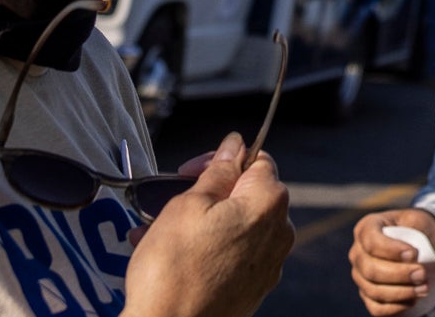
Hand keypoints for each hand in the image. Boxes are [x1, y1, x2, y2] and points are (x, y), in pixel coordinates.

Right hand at [125, 133, 291, 316]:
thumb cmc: (174, 270)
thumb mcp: (188, 205)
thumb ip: (217, 172)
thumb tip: (235, 145)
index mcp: (268, 203)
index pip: (257, 160)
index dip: (222, 160)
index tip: (191, 171)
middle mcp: (278, 233)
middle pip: (246, 196)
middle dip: (206, 194)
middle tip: (169, 203)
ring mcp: (268, 265)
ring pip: (234, 227)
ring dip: (198, 223)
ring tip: (156, 232)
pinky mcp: (252, 290)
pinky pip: (231, 256)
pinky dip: (206, 250)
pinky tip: (171, 256)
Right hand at [349, 209, 434, 314]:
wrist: (424, 245)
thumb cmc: (419, 229)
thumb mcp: (419, 220)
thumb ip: (416, 230)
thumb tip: (413, 257)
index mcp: (367, 228)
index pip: (371, 242)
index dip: (391, 250)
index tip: (414, 254)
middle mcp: (358, 253)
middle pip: (371, 270)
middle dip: (399, 274)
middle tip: (422, 274)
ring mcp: (361, 277)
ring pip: (374, 290)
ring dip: (400, 292)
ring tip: (424, 288)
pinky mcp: (368, 296)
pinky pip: (376, 308)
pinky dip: (394, 308)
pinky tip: (412, 301)